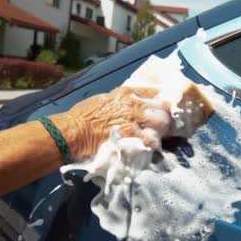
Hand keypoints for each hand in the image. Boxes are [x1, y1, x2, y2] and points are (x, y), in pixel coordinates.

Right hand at [51, 87, 171, 159]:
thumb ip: (120, 101)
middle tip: (164, 125)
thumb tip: (131, 105)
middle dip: (165, 117)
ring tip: (158, 137)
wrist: (73, 131)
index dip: (162, 99)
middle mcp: (133, 105)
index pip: (152, 92)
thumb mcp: (103, 100)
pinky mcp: (132, 138)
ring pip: (161, 124)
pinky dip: (154, 144)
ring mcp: (134, 121)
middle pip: (162, 108)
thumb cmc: (83, 116)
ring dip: (162, 131)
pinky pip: (152, 140)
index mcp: (125, 94)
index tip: (166, 105)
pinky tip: (152, 148)